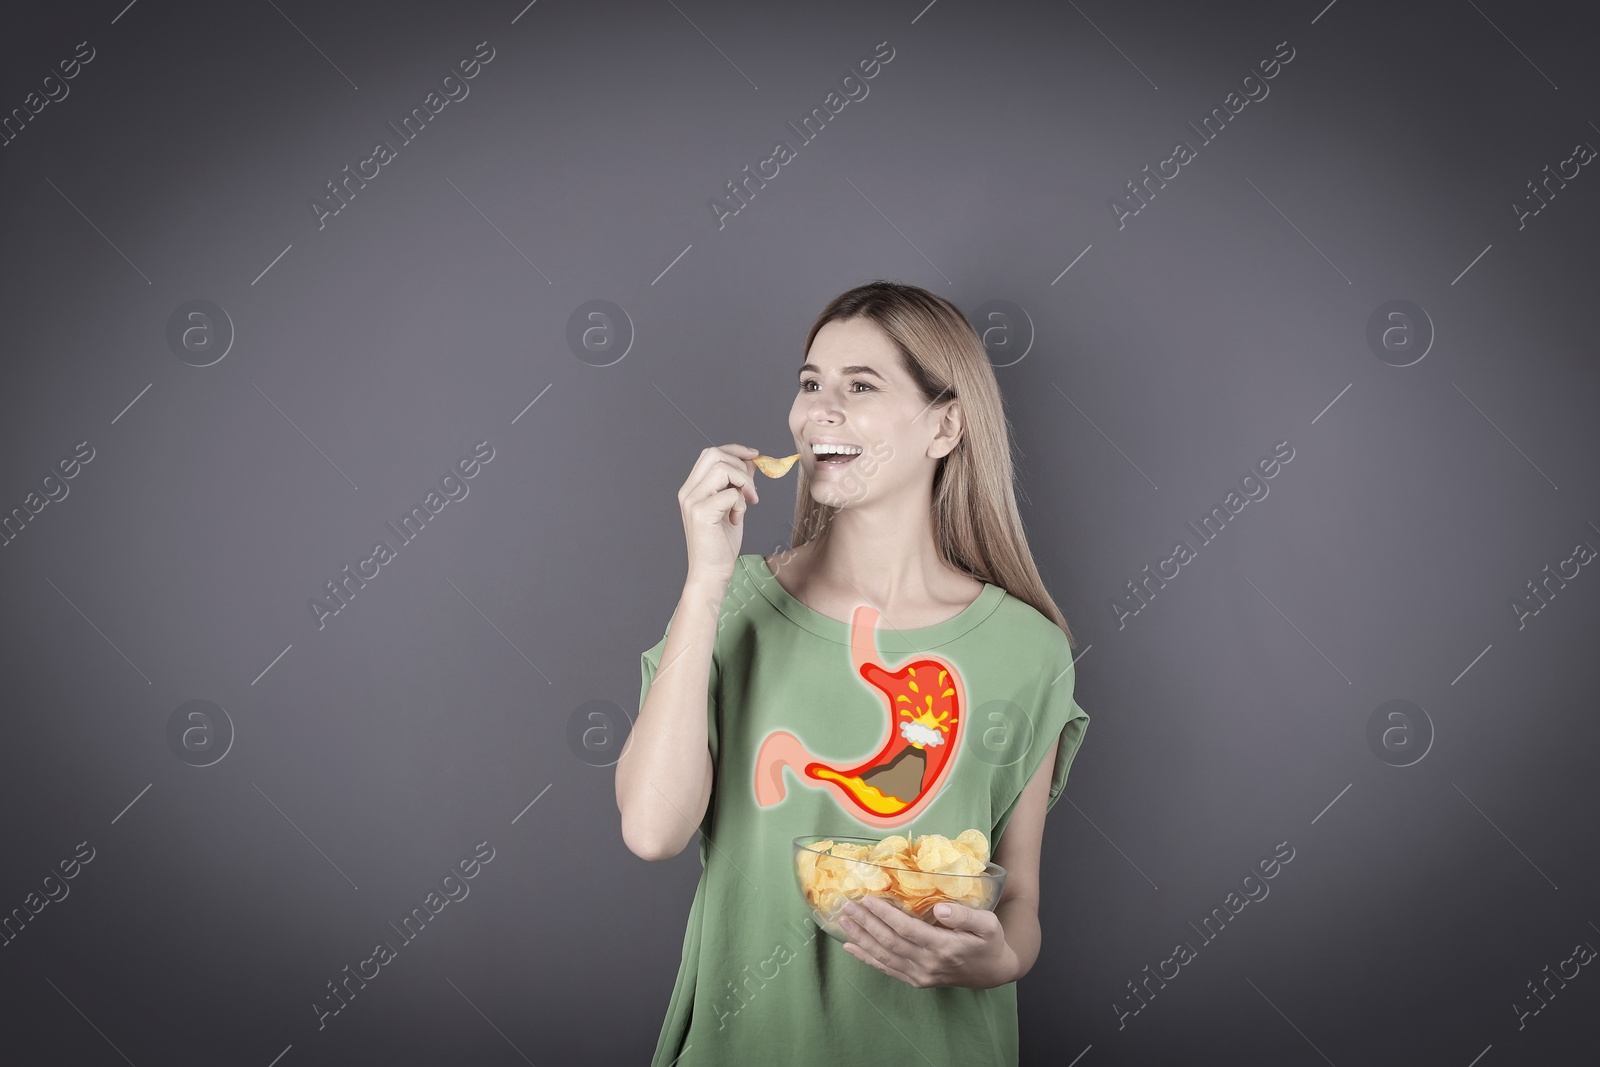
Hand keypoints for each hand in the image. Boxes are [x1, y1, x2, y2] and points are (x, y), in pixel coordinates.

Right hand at [678, 443, 759, 587]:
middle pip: (714, 454)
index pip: (710, 453)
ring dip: (743, 483)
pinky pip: (730, 494)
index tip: (755, 456)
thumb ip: (737, 484)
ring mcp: (692, 501)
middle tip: (752, 490)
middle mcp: (688, 492)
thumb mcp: (733, 506)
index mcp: (692, 488)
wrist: (711, 572)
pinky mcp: (701, 513)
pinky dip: (741, 504)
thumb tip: (750, 461)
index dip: (734, 450)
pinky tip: (737, 519)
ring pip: (722, 469)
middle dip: (741, 466)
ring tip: (747, 503)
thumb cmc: (721, 543)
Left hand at [839, 897, 1018, 988]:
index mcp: (945, 948)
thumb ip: (965, 916)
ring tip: (844, 921)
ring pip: (884, 956)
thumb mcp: (988, 925)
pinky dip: (867, 958)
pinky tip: (851, 947)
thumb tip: (940, 908)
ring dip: (862, 938)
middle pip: (890, 942)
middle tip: (847, 905)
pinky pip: (887, 969)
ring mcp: (920, 975)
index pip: (907, 930)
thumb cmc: (989, 943)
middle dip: (867, 923)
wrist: (993, 973)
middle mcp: (928, 964)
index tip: (867, 899)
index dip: (885, 915)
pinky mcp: (916, 981)